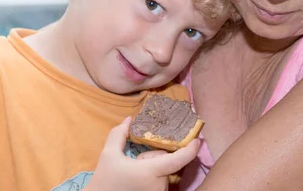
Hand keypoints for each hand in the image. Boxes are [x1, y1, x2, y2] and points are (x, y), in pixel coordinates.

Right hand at [84, 117, 199, 190]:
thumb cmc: (105, 181)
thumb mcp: (108, 155)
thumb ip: (119, 134)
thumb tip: (129, 119)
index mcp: (151, 172)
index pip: (178, 160)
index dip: (190, 150)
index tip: (197, 140)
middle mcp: (160, 185)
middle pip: (165, 162)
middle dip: (153, 158)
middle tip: (135, 162)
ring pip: (163, 173)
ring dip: (153, 169)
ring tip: (134, 174)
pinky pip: (161, 183)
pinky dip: (153, 178)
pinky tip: (137, 181)